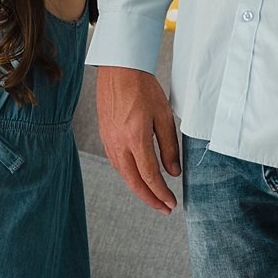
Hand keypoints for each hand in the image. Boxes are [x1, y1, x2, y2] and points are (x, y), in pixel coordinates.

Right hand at [96, 65, 179, 213]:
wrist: (119, 69)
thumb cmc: (143, 87)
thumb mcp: (164, 116)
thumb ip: (169, 146)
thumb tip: (173, 172)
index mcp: (135, 137)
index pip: (150, 176)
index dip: (161, 193)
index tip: (171, 203)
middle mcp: (118, 142)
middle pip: (134, 181)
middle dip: (150, 199)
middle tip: (164, 209)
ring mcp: (108, 140)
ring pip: (123, 174)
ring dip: (138, 188)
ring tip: (153, 196)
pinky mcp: (104, 135)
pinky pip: (115, 162)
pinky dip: (128, 174)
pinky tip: (137, 176)